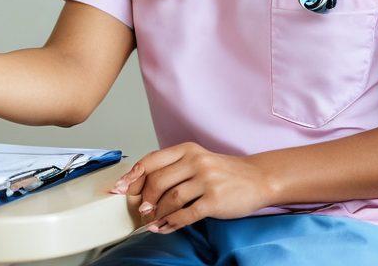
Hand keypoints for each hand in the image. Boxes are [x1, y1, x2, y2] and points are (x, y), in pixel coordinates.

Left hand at [108, 142, 275, 233]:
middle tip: (140, 210)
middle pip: (157, 181)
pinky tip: (164, 227)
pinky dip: (171, 223)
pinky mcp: (215, 200)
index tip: (119, 188)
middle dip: (144, 198)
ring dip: (157, 213)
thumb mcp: (198, 160)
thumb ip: (174, 168)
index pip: (151, 160)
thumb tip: (142, 186)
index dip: (132, 176)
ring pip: (170, 199)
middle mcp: (196, 162)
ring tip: (151, 221)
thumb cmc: (223, 172)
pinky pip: (186, 215)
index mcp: (187, 149)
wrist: (258, 178)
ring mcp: (207, 181)